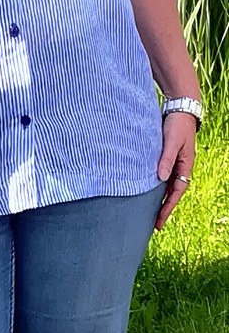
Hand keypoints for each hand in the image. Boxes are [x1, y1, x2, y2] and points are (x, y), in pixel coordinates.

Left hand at [155, 112, 196, 230]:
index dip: (167, 207)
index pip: (176, 192)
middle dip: (164, 208)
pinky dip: (156, 184)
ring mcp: (174, 162)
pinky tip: (146, 189)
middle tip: (153, 224)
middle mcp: (180, 166)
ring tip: (148, 211)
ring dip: (159, 197)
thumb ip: (166, 158)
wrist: (180, 108)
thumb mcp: (172, 141)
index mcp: (185, 165)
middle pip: (172, 192)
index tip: (159, 222)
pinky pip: (162, 174)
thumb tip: (161, 178)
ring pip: (166, 184)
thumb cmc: (177, 124)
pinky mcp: (166, 155)